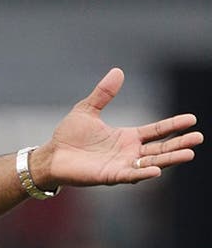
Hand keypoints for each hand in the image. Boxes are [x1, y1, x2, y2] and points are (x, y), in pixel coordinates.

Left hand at [34, 68, 201, 187]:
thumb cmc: (69, 135)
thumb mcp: (87, 110)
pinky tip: (157, 170)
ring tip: (189, 153)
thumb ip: (104, 93)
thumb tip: (118, 71)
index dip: (173, 125)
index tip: (192, 119)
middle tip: (199, 138)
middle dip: (179, 143)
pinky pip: (130, 175)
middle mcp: (128, 152)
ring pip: (151, 162)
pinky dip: (143, 172)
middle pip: (160, 148)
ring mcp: (121, 165)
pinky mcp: (109, 176)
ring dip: (169, 159)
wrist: (51, 155)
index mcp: (127, 137)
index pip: (156, 131)